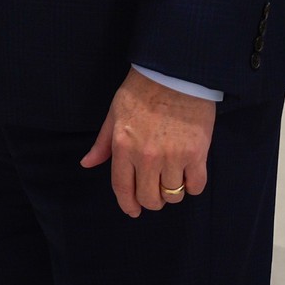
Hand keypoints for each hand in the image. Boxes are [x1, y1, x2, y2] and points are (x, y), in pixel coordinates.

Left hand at [79, 68, 216, 216]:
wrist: (174, 74)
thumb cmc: (141, 92)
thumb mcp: (114, 115)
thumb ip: (103, 144)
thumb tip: (87, 163)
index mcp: (123, 147)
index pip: (122, 188)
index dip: (128, 204)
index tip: (133, 211)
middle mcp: (147, 157)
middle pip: (149, 199)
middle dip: (151, 201)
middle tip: (154, 193)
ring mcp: (173, 157)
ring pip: (173, 196)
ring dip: (172, 193)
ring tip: (171, 179)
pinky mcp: (197, 154)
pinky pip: (196, 186)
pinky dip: (192, 186)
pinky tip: (188, 175)